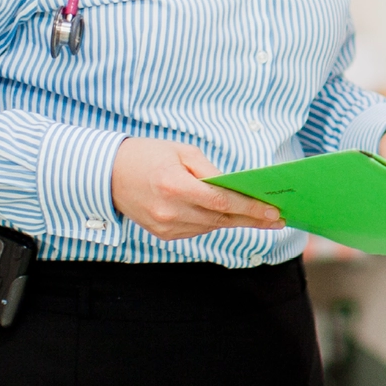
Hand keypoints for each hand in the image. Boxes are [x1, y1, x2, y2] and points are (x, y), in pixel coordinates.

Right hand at [110, 137, 282, 240]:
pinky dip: (214, 222)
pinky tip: (231, 216)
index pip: (221, 202)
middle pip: (221, 218)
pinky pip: (197, 230)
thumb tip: (236, 187)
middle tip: (278, 219)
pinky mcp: (163, 234)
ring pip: (211, 226)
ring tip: (262, 218)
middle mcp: (171, 211)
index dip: (250, 208)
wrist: (107, 175)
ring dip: (236, 221)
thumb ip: (209, 171)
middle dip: (252, 218)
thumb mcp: (181, 151)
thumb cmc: (147, 155)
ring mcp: (166, 226)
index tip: (273, 211)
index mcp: (175, 186)